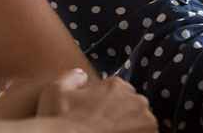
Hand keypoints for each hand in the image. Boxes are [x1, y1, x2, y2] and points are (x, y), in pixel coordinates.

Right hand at [36, 69, 156, 132]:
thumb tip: (82, 76)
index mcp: (117, 85)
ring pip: (142, 126)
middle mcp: (136, 100)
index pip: (119, 95)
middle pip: (133, 110)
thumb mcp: (55, 90)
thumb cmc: (59, 120)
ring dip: (131, 130)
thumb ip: (71, 77)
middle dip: (122, 119)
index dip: (107, 108)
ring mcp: (146, 122)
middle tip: (103, 129)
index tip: (97, 118)